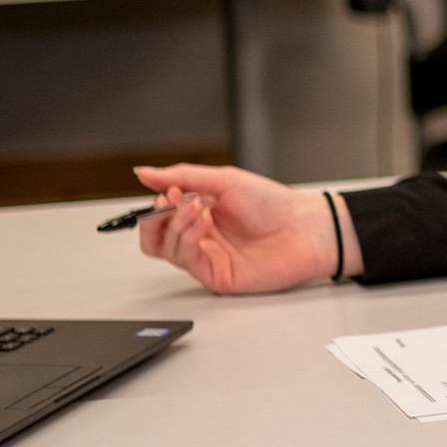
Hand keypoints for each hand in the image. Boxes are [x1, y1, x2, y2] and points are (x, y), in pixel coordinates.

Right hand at [133, 163, 335, 293]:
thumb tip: (144, 172)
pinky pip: (185, 260)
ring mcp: (207, 257)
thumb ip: (182, 176)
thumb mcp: (223, 180)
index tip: (167, 191)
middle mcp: (200, 236)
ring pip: (165, 249)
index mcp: (200, 213)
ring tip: (197, 209)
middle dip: (155, 220)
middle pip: (154, 238)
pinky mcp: (215, 275)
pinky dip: (188, 239)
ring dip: (175, 225)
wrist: (303, 228)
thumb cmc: (272, 203)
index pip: (160, 216)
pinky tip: (203, 223)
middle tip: (172, 202)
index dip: (157, 205)